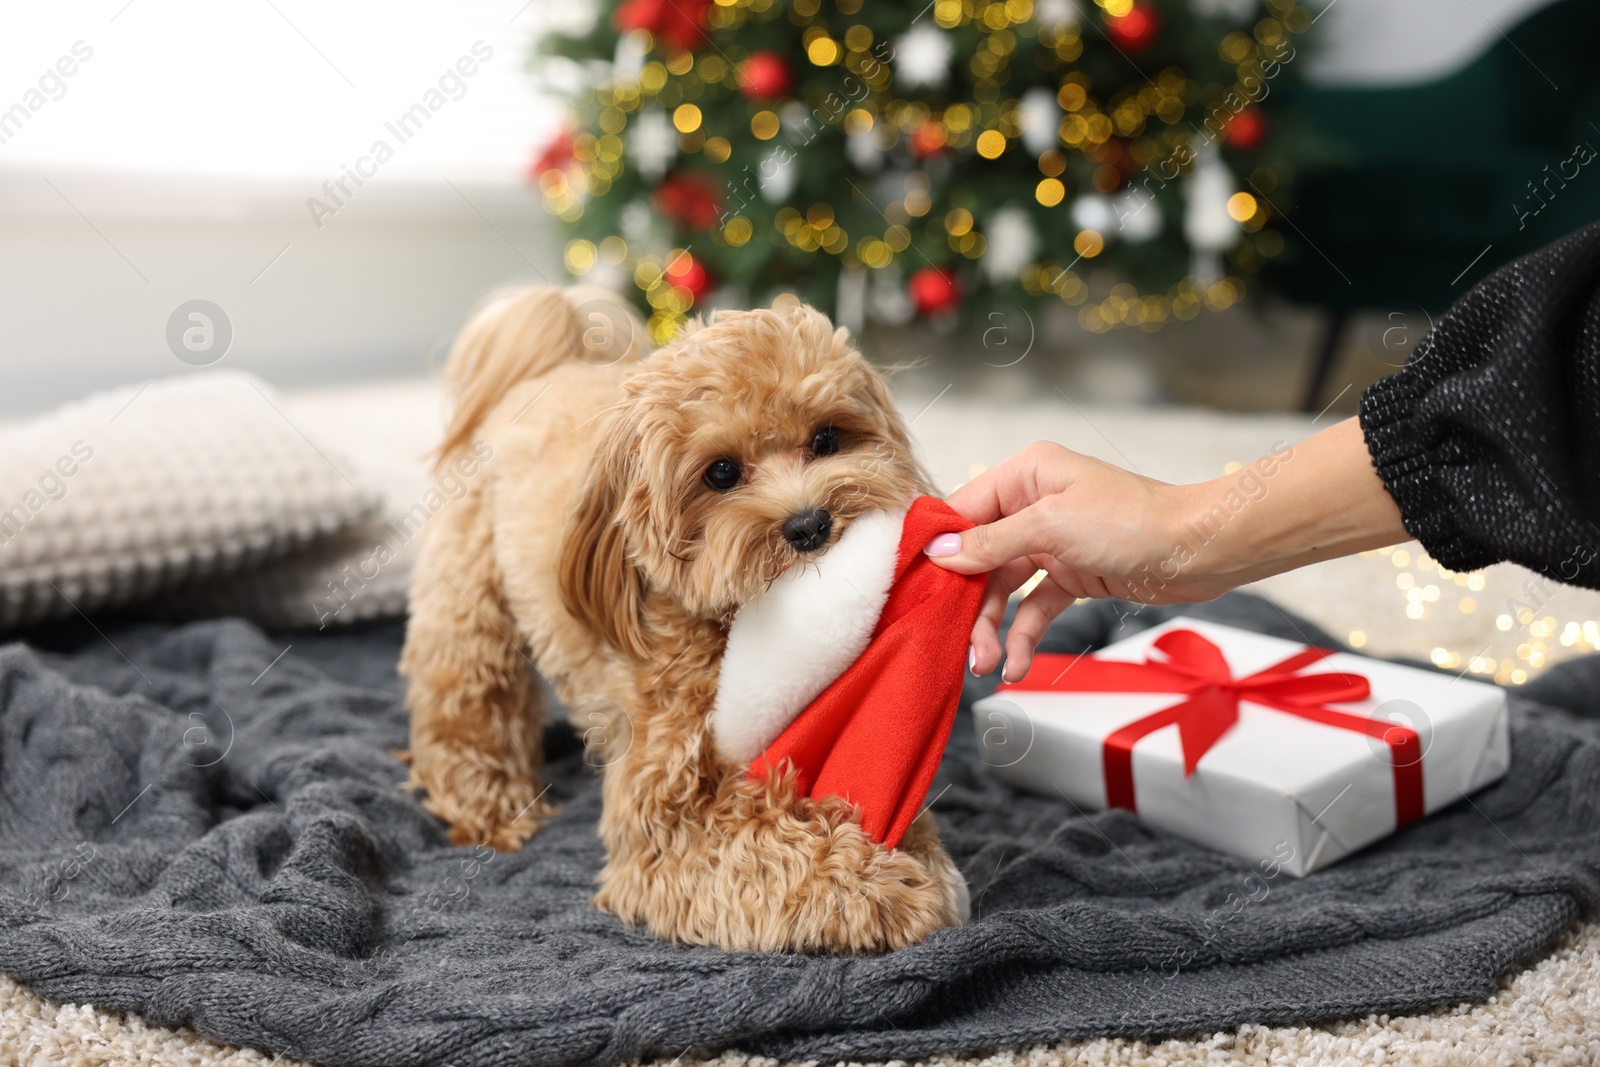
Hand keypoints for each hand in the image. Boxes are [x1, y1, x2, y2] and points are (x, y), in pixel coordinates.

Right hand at [922, 442, 1229, 681]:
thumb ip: (991, 542)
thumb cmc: (1134, 521)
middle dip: (968, 603)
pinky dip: (1023, 636)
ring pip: (1004, 589)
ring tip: (988, 665)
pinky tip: (1016, 663)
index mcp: (1025, 475)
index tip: (914, 585)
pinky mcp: (1071, 574)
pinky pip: (1034, 607)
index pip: (962, 511)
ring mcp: (1052, 542)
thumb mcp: (1052, 526)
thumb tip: (941, 554)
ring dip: (993, 628)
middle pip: (979, 558)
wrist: (1200, 550)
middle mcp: (1033, 504)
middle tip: (958, 642)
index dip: (938, 549)